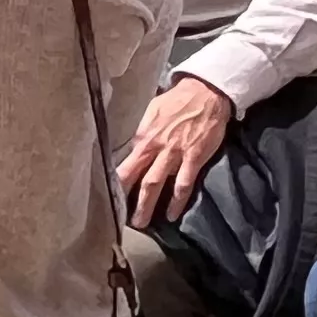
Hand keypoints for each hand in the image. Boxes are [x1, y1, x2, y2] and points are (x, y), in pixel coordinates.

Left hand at [115, 73, 234, 227]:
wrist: (206, 93)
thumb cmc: (178, 100)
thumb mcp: (153, 110)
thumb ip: (143, 130)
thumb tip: (134, 144)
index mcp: (143, 136)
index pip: (125, 161)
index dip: (117, 179)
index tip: (110, 194)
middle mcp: (155, 146)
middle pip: (136, 176)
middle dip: (126, 198)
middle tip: (120, 218)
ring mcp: (174, 153)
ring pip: (155, 183)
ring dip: (147, 205)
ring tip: (142, 223)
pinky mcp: (193, 157)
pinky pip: (184, 183)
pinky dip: (178, 200)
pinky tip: (173, 214)